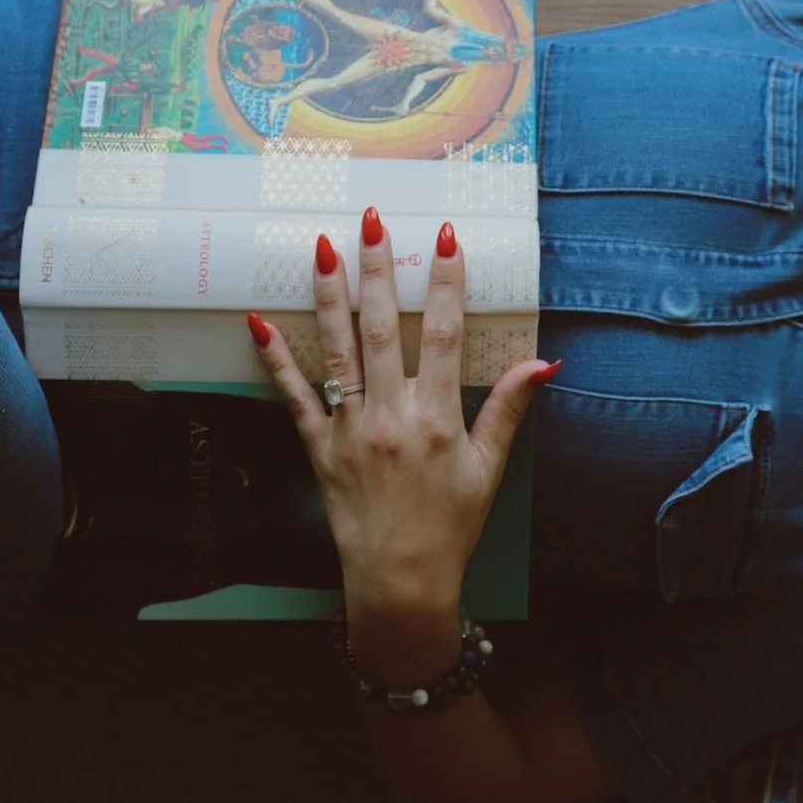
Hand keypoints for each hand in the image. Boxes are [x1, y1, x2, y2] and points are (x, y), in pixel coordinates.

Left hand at [249, 210, 550, 616]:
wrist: (401, 582)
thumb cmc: (451, 527)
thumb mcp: (489, 469)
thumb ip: (509, 409)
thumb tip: (544, 363)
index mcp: (438, 416)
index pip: (446, 333)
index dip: (446, 282)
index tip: (445, 238)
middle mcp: (392, 414)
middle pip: (385, 327)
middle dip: (379, 269)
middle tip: (371, 220)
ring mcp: (350, 429)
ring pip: (338, 349)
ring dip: (329, 296)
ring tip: (321, 248)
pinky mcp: (319, 448)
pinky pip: (294, 397)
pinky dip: (276, 360)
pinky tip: (259, 323)